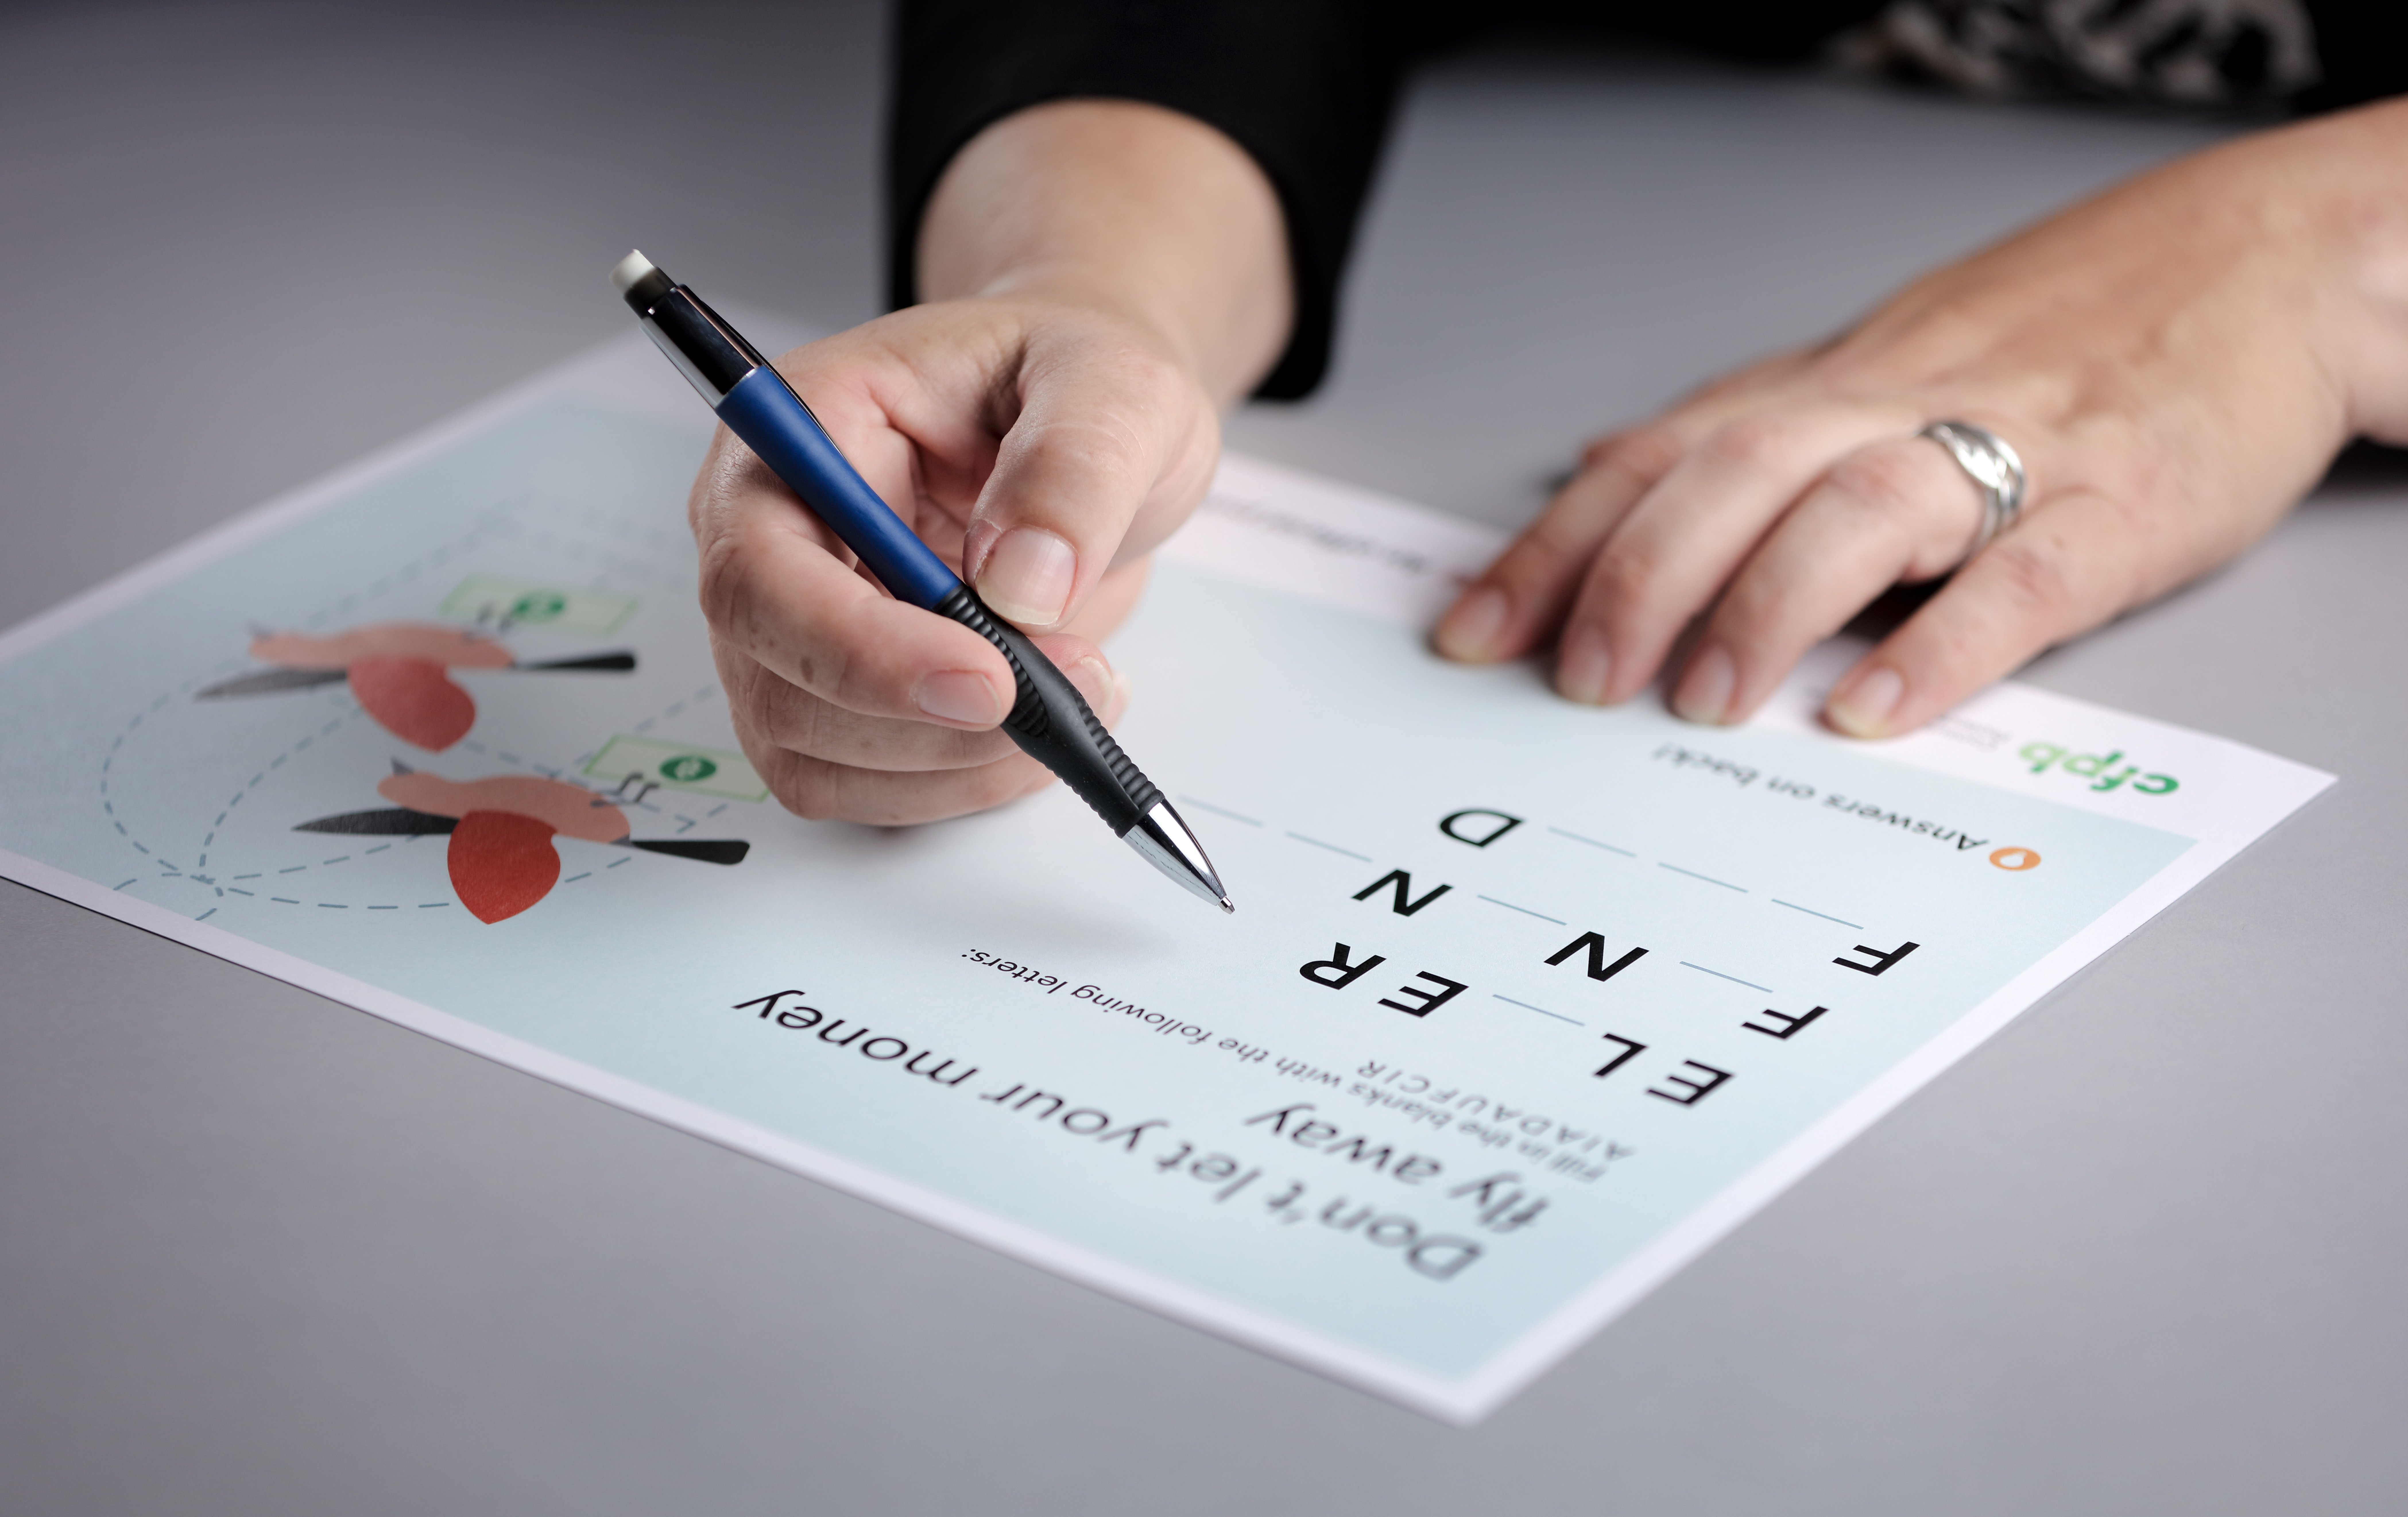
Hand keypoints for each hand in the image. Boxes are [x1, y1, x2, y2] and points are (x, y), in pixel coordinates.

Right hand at [688, 100, 1288, 823]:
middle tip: (1076, 685)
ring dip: (958, 761)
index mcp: (801, 429)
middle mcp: (773, 535)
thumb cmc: (1077, 381)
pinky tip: (1039, 731)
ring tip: (1080, 696)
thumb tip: (1025, 582)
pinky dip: (960, 783)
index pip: (763, 570)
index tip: (989, 681)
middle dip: (930, 720)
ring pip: (818, 754)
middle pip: (779, 683)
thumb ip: (1074, 469)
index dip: (861, 648)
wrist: (1091, 423)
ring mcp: (796, 627)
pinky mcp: (841, 697)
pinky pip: (866, 787)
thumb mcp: (1115, 386)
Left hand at [1434, 97, 2407, 735]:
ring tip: (1702, 702)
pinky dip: (1942, 645)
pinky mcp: (2122, 507)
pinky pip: (2021, 579)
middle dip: (1637, 578)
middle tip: (1577, 680)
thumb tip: (1603, 464)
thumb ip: (1744, 423)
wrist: (2263, 261)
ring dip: (1764, 608)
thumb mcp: (1874, 361)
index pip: (1658, 460)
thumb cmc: (2054, 327)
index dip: (1555, 545)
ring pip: (1858, 513)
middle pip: (1732, 478)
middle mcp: (1897, 409)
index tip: (1474, 630)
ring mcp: (2014, 453)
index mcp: (1832, 389)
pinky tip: (1873, 711)